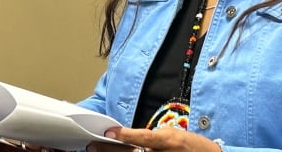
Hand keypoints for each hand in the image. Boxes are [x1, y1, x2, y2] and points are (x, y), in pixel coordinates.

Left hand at [87, 126, 220, 151]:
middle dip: (110, 150)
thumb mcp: (171, 135)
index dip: (125, 135)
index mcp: (168, 141)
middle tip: (93, 145)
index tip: (109, 132)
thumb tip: (126, 138)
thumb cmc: (188, 145)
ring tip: (96, 151)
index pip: (143, 138)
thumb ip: (150, 138)